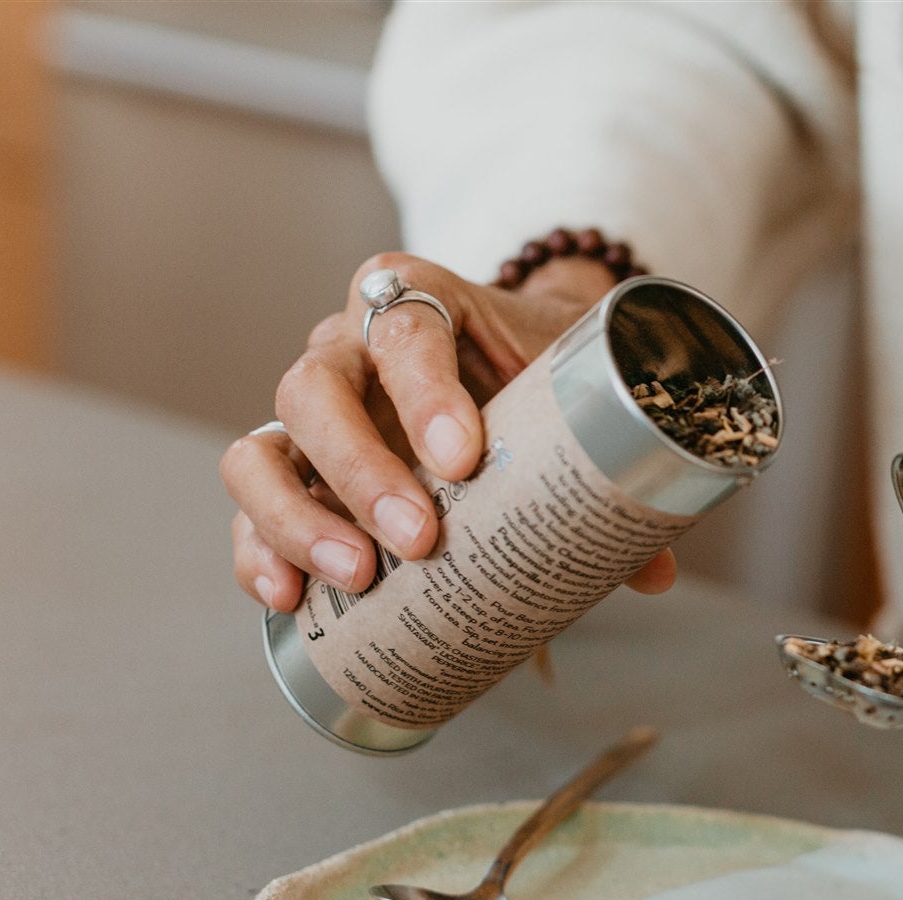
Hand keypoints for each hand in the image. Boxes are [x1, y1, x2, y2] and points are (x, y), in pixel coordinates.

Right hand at [223, 253, 676, 610]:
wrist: (509, 363)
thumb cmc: (541, 370)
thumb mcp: (574, 391)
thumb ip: (612, 467)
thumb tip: (651, 574)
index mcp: (419, 300)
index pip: (406, 329)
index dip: (425, 393)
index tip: (462, 458)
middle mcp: (346, 346)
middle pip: (315, 390)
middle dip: (363, 473)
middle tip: (420, 540)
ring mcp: (312, 412)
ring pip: (260, 448)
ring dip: (296, 517)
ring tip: (356, 577)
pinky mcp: (293, 470)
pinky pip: (251, 506)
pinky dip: (258, 551)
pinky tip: (289, 597)